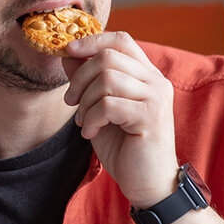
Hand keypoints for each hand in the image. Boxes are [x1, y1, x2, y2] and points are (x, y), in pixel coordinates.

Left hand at [61, 32, 178, 207]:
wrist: (148, 184)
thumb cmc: (126, 148)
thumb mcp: (100, 110)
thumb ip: (89, 82)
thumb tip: (68, 55)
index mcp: (146, 75)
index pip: (121, 40)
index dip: (92, 40)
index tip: (68, 50)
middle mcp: (155, 81)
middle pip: (108, 57)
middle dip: (79, 78)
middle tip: (71, 102)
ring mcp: (156, 97)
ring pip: (106, 79)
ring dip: (85, 102)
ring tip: (84, 122)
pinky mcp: (150, 116)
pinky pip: (108, 104)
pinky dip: (92, 118)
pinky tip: (91, 133)